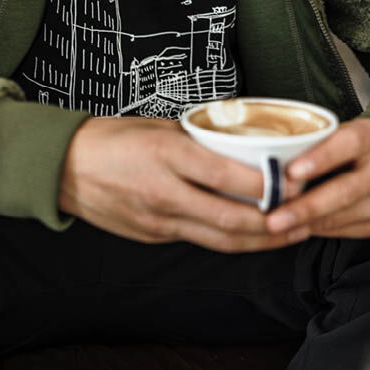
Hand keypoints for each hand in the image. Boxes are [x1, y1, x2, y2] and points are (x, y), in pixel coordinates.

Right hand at [59, 116, 311, 252]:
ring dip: (258, 241)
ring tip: (288, 234)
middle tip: (304, 217)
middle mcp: (165, 194)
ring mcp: (158, 221)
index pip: (228, 177)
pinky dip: (228, 240)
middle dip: (274, 225)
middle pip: (231, 220)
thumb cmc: (111, 139)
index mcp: (168, 157)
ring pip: (219, 240)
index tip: (294, 182)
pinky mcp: (153, 236)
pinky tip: (248, 234)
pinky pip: (198, 240)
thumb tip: (240, 151)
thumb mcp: (158, 128)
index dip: (268, 185)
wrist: (64, 168)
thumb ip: (198, 143)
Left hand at [266, 118, 369, 238]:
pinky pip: (348, 230)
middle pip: (344, 191)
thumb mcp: (345, 131)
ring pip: (344, 215)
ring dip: (307, 224)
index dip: (319, 159)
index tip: (292, 172)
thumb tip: (275, 163)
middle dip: (305, 207)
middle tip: (274, 218)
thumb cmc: (364, 143)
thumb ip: (317, 144)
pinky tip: (297, 230)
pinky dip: (319, 230)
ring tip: (278, 226)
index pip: (347, 145)